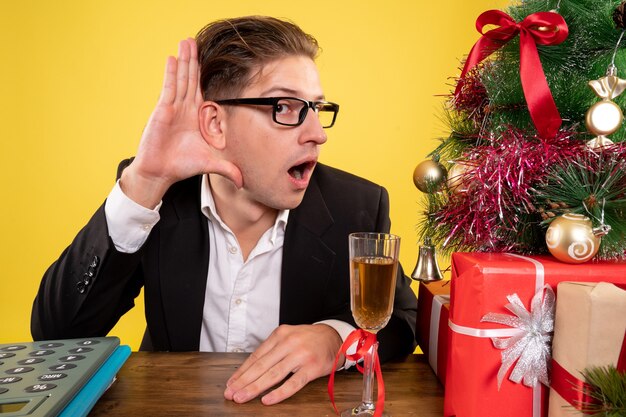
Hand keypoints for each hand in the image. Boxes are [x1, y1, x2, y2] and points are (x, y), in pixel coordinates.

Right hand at [120, 38, 241, 207]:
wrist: (161, 171)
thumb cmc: (182, 165)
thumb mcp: (210, 163)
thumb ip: (227, 168)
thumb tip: (244, 181)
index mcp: (198, 116)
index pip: (204, 90)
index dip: (206, 74)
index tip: (211, 59)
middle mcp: (186, 109)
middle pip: (192, 79)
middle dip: (194, 60)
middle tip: (195, 40)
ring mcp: (174, 107)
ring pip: (182, 79)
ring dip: (184, 60)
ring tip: (186, 42)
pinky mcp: (163, 109)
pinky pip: (169, 88)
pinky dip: (171, 73)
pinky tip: (172, 58)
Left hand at [224, 324, 342, 404]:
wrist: (334, 337)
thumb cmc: (308, 339)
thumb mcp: (288, 337)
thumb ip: (272, 350)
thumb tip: (249, 370)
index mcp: (280, 334)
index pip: (256, 356)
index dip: (241, 371)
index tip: (231, 383)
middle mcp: (289, 343)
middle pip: (261, 365)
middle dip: (243, 381)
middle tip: (231, 393)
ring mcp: (301, 355)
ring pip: (273, 374)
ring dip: (255, 388)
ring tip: (242, 397)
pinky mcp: (312, 368)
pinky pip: (293, 383)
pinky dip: (279, 392)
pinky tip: (267, 400)